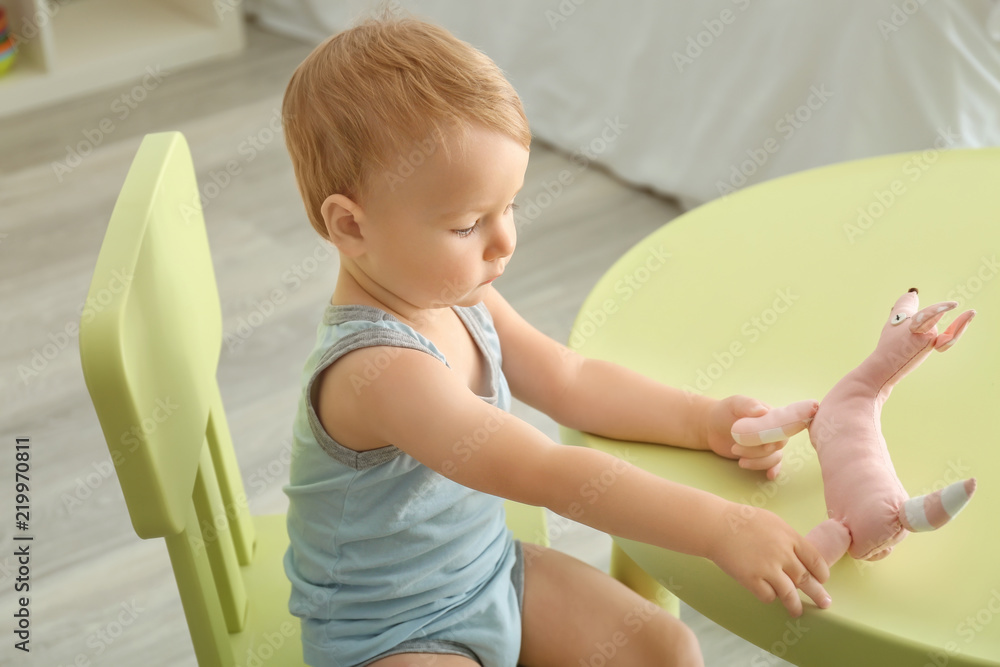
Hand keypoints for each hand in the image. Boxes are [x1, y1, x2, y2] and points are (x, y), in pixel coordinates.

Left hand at [706, 395, 786, 479]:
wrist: (712, 427)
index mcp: (771, 415)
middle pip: (777, 444)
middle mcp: (774, 431)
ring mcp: (769, 444)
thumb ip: (748, 405)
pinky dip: (773, 469)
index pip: (783, 426)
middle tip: (735, 447)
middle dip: (758, 449)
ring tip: (735, 453)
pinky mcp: (761, 456)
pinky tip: (769, 475)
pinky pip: (772, 464)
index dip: (776, 436)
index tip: (764, 442)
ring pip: (774, 457)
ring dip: (757, 460)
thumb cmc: (725, 412)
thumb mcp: (735, 404)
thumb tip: (762, 410)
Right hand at [709, 501, 831, 616]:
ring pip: (790, 594)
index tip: (822, 580)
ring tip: (797, 611)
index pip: (816, 560)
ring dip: (795, 605)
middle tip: (825, 603)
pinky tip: (767, 594)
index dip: (821, 573)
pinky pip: (768, 596)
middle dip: (818, 594)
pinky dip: (770, 597)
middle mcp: (782, 554)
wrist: (715, 524)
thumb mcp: (771, 521)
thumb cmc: (740, 520)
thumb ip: (787, 538)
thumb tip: (799, 556)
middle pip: (807, 579)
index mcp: (790, 537)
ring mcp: (767, 567)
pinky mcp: (751, 579)